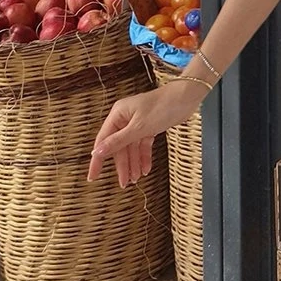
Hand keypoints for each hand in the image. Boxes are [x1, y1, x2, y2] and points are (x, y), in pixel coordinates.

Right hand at [88, 79, 205, 189]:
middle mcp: (125, 118)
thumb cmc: (162, 106)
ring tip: (135, 179)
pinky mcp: (149, 126)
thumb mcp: (139, 127)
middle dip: (122, 164)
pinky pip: (142, 144)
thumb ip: (118, 141)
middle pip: (119, 146)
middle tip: (124, 183)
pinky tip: (145, 169)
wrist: (187, 97)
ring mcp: (137, 122)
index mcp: (118, 114)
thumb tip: (97, 152)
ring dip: (133, 163)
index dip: (98, 159)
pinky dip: (143, 156)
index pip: (103, 140)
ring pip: (131, 147)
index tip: (93, 177)